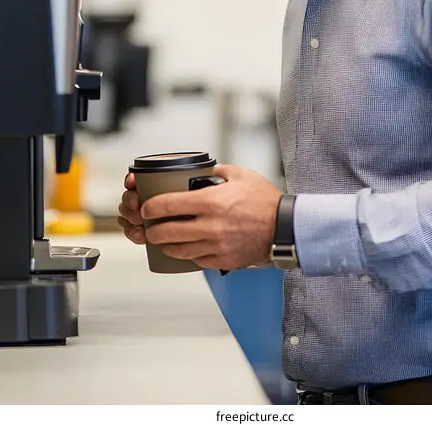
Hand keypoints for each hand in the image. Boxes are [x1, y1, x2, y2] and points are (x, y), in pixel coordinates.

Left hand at [117, 165, 282, 270]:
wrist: (284, 227)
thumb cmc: (265, 201)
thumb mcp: (240, 175)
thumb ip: (217, 170)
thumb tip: (202, 170)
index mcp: (211, 201)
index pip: (169, 205)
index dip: (151, 207)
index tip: (146, 207)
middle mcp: (210, 225)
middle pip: (167, 232)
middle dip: (152, 230)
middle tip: (150, 226)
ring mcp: (216, 246)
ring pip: (178, 250)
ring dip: (165, 245)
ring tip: (163, 239)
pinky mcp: (222, 260)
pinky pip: (196, 260)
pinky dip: (187, 254)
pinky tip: (185, 248)